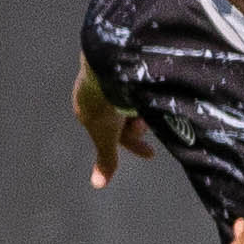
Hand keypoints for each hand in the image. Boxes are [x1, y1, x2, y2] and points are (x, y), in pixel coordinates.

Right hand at [73, 63, 156, 188]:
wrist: (107, 62)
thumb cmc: (103, 102)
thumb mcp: (106, 136)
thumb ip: (105, 159)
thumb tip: (97, 185)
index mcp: (88, 107)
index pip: (112, 132)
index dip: (133, 144)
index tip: (151, 154)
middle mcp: (97, 89)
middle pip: (124, 115)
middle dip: (138, 126)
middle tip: (148, 123)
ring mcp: (109, 73)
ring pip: (133, 98)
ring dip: (142, 108)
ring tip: (147, 104)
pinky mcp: (123, 59)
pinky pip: (139, 81)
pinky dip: (146, 90)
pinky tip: (156, 90)